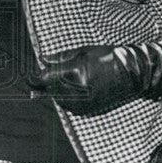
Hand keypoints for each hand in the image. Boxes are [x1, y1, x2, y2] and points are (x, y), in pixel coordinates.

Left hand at [35, 43, 161, 114]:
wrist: (133, 74)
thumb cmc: (109, 58)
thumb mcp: (83, 51)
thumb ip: (60, 58)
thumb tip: (43, 60)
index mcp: (76, 73)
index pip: (45, 80)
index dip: (34, 79)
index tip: (27, 78)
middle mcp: (79, 91)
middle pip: (50, 91)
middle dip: (46, 85)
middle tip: (44, 77)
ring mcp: (85, 104)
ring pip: (60, 100)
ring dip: (57, 92)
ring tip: (67, 80)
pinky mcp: (90, 111)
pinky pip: (71, 106)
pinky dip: (69, 99)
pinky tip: (77, 88)